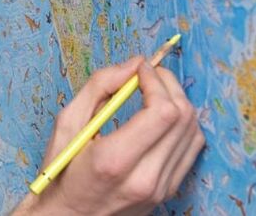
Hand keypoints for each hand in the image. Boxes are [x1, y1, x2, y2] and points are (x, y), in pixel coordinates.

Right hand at [13, 57, 204, 214]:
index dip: (156, 81)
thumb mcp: (68, 123)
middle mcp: (144, 178)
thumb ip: (99, 87)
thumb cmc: (62, 170)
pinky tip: (162, 117)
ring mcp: (161, 188)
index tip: (141, 69)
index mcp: (115, 160)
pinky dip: (183, 124)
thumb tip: (134, 64)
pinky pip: (192, 149)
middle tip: (150, 74)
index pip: (162, 112)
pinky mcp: (169, 191)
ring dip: (178, 102)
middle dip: (169, 85)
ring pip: (193, 131)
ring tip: (155, 92)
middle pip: (182, 118)